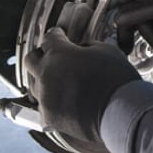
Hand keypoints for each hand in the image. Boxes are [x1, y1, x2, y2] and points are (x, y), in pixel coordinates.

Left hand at [23, 27, 140, 145]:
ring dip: (46, 80)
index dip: (57, 35)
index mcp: (59, 53)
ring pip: (35, 84)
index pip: (49, 37)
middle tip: (54, 57)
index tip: (60, 36)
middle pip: (31, 59)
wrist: (120, 113)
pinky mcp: (48, 116)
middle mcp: (46, 73)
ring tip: (61, 83)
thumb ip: (88, 46)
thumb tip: (82, 50)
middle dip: (41, 55)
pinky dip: (53, 102)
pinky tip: (65, 102)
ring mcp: (45, 96)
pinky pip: (44, 106)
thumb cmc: (116, 80)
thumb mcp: (107, 51)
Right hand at [108, 0, 152, 52]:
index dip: (112, 11)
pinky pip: (146, 25)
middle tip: (126, 47)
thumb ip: (138, 12)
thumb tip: (116, 19)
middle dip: (131, 29)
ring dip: (146, 35)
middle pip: (126, 10)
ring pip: (136, 21)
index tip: (106, 28)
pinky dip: (152, 36)